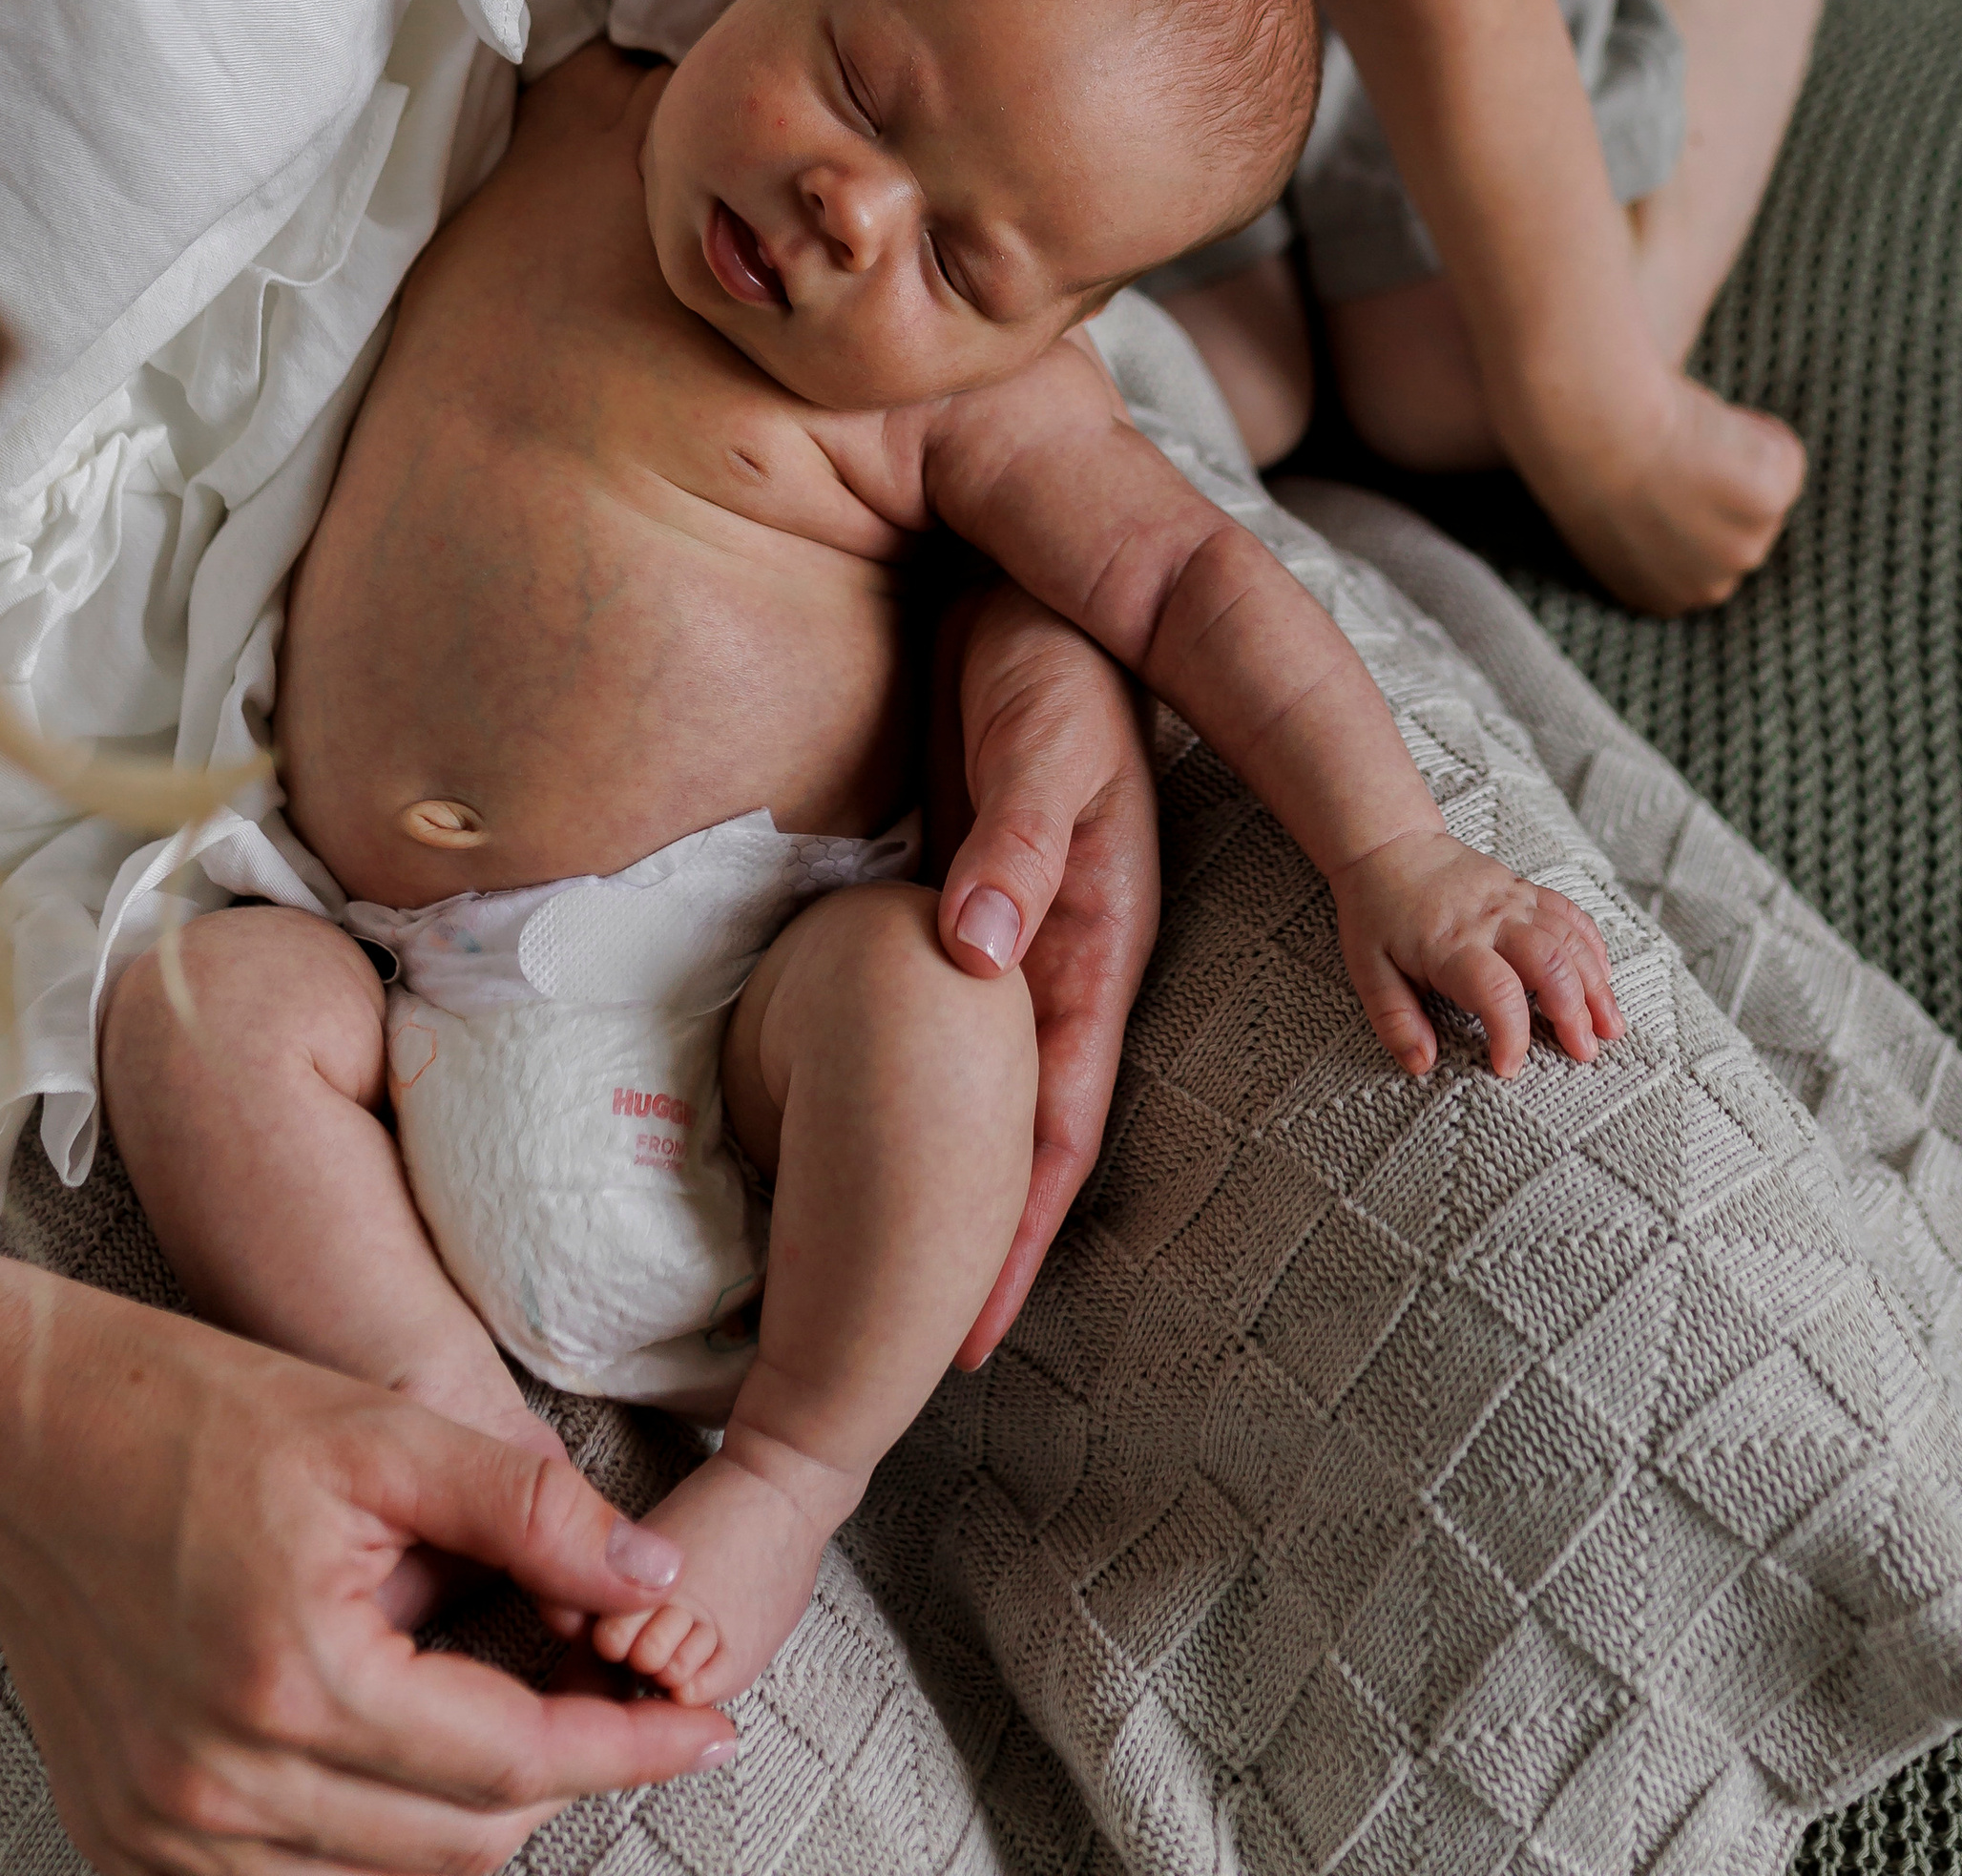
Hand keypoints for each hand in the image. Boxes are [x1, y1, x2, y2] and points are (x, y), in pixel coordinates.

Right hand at [0, 1231, 732, 1873]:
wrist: (27, 1440)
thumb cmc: (197, 1413)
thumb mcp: (382, 1431)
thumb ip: (529, 1512)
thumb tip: (653, 1582)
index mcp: (300, 1680)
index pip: (514, 1761)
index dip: (629, 1748)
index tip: (711, 1732)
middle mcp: (224, 1786)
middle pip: (456, 1844)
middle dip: (561, 1782)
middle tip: (623, 1711)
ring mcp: (165, 1829)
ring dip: (466, 1814)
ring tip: (520, 1718)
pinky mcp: (128, 1838)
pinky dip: (366, 1833)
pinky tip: (404, 1749)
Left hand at [927, 579, 1160, 1365]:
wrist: (1021, 592)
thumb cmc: (1045, 658)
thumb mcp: (1047, 736)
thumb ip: (1020, 839)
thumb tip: (981, 957)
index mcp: (1093, 937)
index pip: (1058, 1118)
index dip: (1017, 1230)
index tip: (965, 1340)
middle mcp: (1060, 958)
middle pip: (1028, 1136)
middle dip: (985, 1253)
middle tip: (918, 1370)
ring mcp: (1018, 939)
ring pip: (993, 1098)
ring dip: (957, 1193)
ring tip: (898, 1295)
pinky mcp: (971, 907)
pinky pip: (955, 1034)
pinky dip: (927, 1105)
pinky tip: (868, 1142)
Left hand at [1329, 826, 1623, 1076]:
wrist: (1389, 844)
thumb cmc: (1377, 913)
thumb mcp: (1368, 971)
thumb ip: (1395, 1021)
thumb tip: (1421, 1065)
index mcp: (1450, 944)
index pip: (1495, 990)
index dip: (1510, 1034)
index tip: (1509, 1068)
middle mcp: (1490, 920)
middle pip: (1548, 961)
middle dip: (1574, 1010)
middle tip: (1584, 1053)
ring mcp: (1512, 900)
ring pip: (1568, 939)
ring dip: (1595, 984)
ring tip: (1611, 1027)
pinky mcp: (1524, 889)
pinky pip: (1570, 913)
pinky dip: (1592, 945)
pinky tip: (1604, 977)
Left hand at [1531, 362, 1807, 618]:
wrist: (1583, 420)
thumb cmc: (1573, 447)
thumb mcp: (1603, 512)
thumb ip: (1646, 530)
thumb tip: (1668, 506)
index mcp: (1657, 596)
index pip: (1703, 559)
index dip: (1694, 507)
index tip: (1666, 478)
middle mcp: (1703, 589)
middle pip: (1744, 530)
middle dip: (1722, 491)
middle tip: (1674, 451)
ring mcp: (1739, 550)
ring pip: (1767, 493)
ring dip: (1737, 459)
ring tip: (1682, 437)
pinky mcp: (1765, 504)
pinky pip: (1781, 455)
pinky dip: (1755, 429)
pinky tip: (1705, 421)